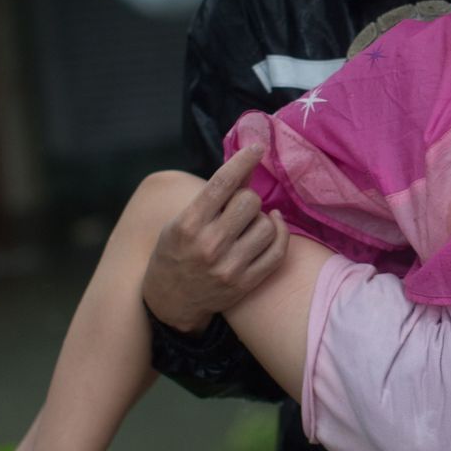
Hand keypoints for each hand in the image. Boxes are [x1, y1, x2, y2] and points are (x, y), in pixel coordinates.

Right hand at [140, 145, 288, 333]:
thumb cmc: (175, 253)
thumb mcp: (181, 221)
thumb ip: (212, 197)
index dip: (243, 161)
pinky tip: (273, 226)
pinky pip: (278, 251)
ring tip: (248, 224)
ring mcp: (229, 267)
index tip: (257, 147)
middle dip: (247, 198)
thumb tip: (246, 167)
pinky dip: (280, 234)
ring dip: (262, 218)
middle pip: (250, 202)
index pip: (222, 184)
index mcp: (187, 225)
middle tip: (239, 207)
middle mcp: (209, 246)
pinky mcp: (246, 283)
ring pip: (267, 225)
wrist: (170, 302)